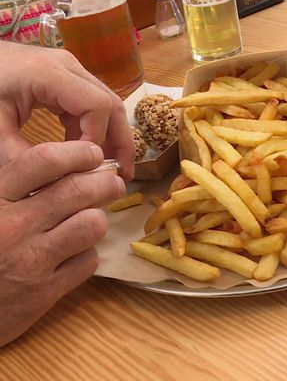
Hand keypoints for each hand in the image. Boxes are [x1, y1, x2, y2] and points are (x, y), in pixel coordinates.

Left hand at [0, 41, 134, 180]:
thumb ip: (20, 154)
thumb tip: (49, 185)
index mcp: (50, 74)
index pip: (97, 106)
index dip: (98, 138)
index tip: (87, 165)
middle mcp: (69, 67)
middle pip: (112, 104)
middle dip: (121, 141)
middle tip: (123, 174)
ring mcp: (72, 70)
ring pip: (108, 104)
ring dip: (112, 136)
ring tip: (112, 167)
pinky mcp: (70, 78)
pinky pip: (94, 104)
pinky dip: (96, 129)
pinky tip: (88, 153)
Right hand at [0, 141, 124, 346]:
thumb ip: (15, 186)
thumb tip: (59, 162)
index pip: (44, 161)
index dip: (77, 153)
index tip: (93, 154)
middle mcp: (15, 226)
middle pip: (78, 191)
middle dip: (106, 183)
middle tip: (112, 184)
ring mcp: (32, 260)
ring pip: (91, 225)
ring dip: (97, 219)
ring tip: (90, 219)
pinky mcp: (45, 291)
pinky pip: (88, 261)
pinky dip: (87, 254)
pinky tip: (75, 253)